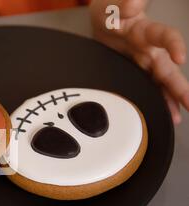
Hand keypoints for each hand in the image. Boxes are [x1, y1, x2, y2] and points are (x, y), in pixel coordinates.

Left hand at [90, 0, 187, 123]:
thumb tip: (134, 2)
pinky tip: (167, 113)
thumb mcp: (113, 5)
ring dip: (170, 99)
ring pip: (161, 81)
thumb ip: (125, 4)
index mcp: (145, 30)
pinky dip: (158, 100)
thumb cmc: (110, 10)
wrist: (102, 19)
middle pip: (166, 68)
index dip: (174, 45)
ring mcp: (144, 60)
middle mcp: (149, 47)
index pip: (165, 36)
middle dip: (178, 85)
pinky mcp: (136, 70)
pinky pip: (149, 86)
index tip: (180, 57)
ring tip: (179, 116)